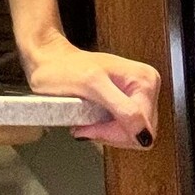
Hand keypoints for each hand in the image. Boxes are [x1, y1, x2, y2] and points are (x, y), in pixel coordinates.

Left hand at [20, 34, 159, 149]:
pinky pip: (123, 130)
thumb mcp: (92, 86)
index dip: (115, 134)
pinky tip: (90, 118)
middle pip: (140, 134)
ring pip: (131, 134)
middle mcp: (146, 87)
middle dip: (111, 134)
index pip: (144, 128)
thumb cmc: (63, 67)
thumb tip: (144, 134)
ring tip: (86, 120)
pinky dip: (104, 129)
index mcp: (145, 80)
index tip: (90, 127)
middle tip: (86, 124)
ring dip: (106, 132)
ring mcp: (136, 96)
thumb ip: (122, 108)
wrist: (49, 59)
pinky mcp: (126, 103)